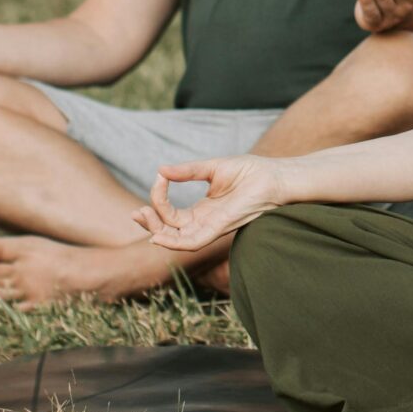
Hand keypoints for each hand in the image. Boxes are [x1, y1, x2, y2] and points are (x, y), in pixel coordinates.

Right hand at [133, 154, 286, 254]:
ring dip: (156, 232)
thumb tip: (161, 169)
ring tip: (142, 215)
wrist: (275, 177)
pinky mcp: (219, 230)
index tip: (158, 177)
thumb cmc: (251, 172)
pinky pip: (192, 243)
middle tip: (137, 212)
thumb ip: (187, 171)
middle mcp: (203, 223)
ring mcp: (211, 228)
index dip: (158, 199)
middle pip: (168, 231)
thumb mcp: (212, 168)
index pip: (170, 214)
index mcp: (202, 210)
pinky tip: (158, 235)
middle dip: (149, 224)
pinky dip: (173, 242)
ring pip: (176, 240)